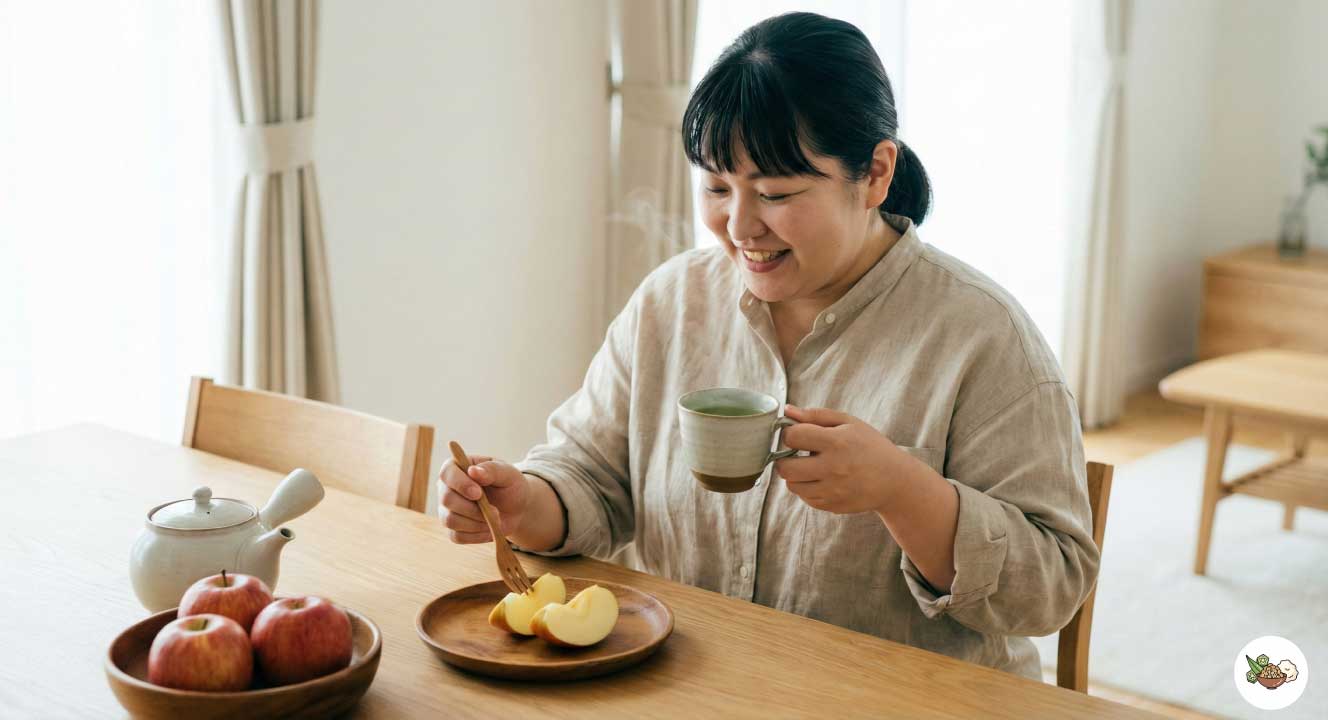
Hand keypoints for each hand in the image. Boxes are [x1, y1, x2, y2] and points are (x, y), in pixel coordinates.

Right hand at [438, 455, 529, 543]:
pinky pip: (457, 536)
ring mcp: (447, 509)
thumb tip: (473, 471)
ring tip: (496, 519)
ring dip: (477, 523)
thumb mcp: (507, 473)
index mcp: (457, 467)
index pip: (447, 473)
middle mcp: (446, 488)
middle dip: (473, 509)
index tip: (478, 494)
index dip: (460, 484)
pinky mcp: (453, 528)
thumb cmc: (510, 485)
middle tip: (496, 511)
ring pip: (450, 520)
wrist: (516, 509)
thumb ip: (491, 470)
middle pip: (447, 499)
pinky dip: (477, 535)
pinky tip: (490, 529)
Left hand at [774, 404, 920, 513]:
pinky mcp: (833, 506)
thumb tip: (787, 411)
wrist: (895, 480)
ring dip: (796, 475)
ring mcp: (832, 490)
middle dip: (785, 459)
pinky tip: (822, 480)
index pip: (792, 437)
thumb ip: (816, 415)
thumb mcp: (849, 423)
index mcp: (836, 442)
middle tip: (796, 455)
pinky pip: (805, 499)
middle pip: (785, 468)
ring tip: (811, 467)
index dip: (790, 434)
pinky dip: (808, 489)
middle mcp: (833, 468)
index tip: (798, 435)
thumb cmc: (870, 446)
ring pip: (792, 486)